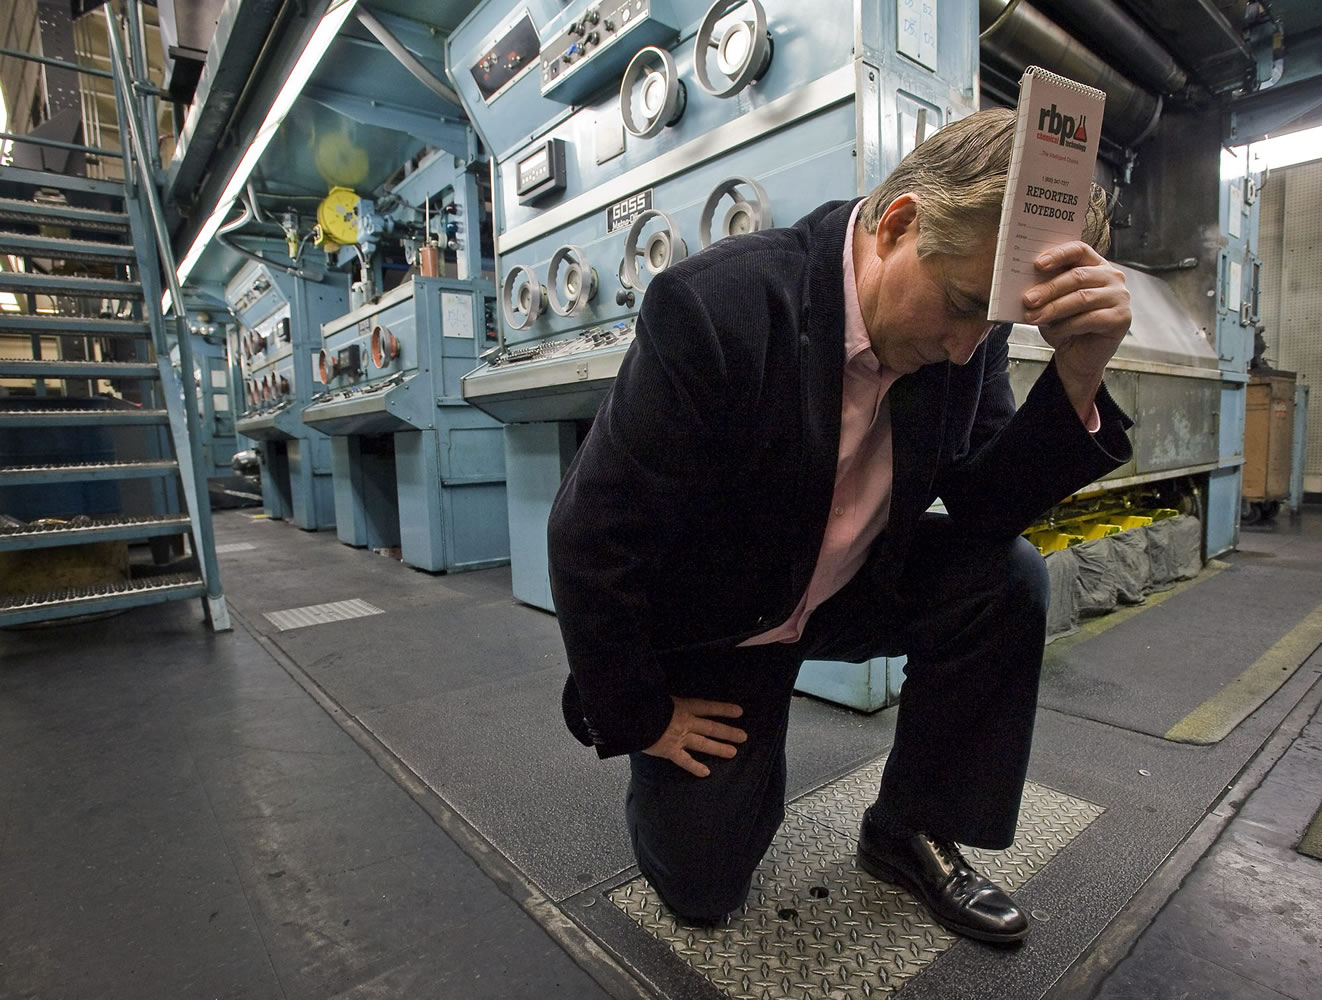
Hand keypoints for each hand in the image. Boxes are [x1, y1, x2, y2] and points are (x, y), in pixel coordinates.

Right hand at [643, 696, 746, 776]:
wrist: (631, 717)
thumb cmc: (644, 703)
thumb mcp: (659, 694)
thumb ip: (670, 698)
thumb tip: (673, 695)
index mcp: (683, 706)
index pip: (708, 707)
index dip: (724, 709)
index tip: (739, 711)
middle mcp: (686, 722)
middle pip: (712, 727)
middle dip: (728, 732)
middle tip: (743, 737)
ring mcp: (679, 738)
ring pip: (704, 744)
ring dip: (719, 748)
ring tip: (733, 752)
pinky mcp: (670, 751)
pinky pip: (685, 761)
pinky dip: (695, 767)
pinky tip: (706, 773)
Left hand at [1022, 241, 1130, 418]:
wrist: (1078, 357)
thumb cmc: (1064, 325)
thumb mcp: (1051, 304)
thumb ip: (1045, 290)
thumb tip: (1026, 285)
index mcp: (1095, 265)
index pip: (1079, 250)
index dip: (1058, 255)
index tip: (1037, 264)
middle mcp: (1112, 277)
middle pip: (1078, 276)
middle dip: (1049, 288)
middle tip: (1027, 299)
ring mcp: (1120, 297)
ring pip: (1082, 298)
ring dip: (1054, 308)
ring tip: (1032, 317)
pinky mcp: (1121, 318)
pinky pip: (1090, 319)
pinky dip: (1068, 325)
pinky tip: (1054, 331)